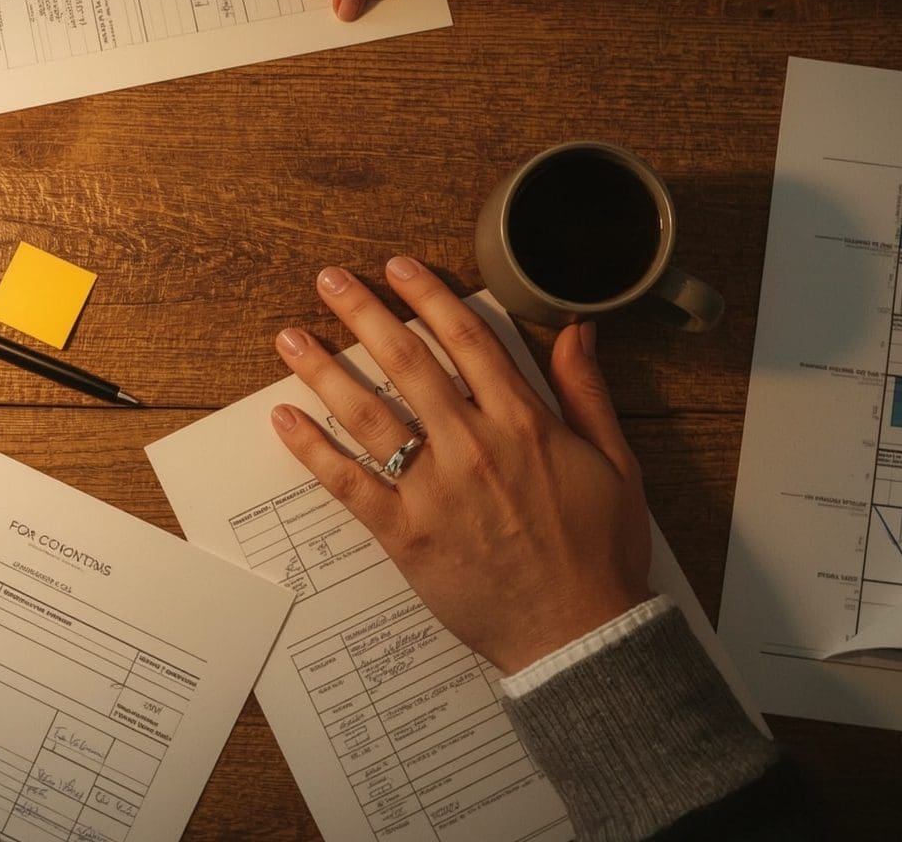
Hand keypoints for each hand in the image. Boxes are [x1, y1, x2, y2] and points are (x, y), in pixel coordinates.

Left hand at [268, 258, 652, 672]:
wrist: (578, 633)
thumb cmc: (600, 552)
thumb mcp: (616, 462)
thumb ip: (586, 392)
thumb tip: (575, 329)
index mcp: (524, 424)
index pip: (467, 339)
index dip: (428, 296)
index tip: (399, 268)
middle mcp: (474, 446)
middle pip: (407, 362)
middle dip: (363, 314)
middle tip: (329, 281)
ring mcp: (435, 491)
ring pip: (368, 415)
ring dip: (324, 371)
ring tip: (290, 337)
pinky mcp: (407, 535)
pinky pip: (349, 485)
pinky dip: (313, 451)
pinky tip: (285, 420)